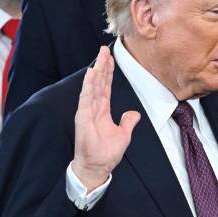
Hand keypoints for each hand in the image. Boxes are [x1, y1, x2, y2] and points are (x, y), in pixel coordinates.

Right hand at [72, 46, 139, 190]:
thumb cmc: (106, 153)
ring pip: (93, 86)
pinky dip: (90, 85)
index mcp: (102, 110)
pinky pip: (87, 98)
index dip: (108, 72)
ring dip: (97, 70)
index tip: (110, 57)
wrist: (97, 167)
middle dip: (102, 65)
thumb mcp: (124, 135)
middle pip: (99, 82)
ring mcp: (87, 111)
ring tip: (100, 56)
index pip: (105, 86)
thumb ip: (128, 122)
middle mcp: (94, 108)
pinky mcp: (83, 118)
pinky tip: (93, 73)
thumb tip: (134, 114)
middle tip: (105, 49)